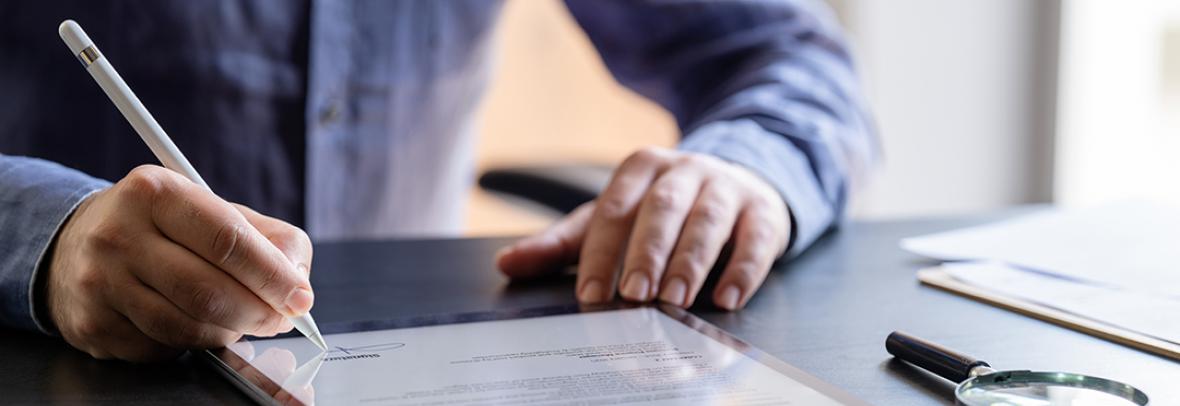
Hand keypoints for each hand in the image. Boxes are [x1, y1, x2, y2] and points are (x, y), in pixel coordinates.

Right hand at [44, 165, 313, 360]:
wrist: (77, 244)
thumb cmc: (163, 227)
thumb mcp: (210, 209)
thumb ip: (266, 237)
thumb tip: (297, 282)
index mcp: (156, 193)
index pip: (228, 240)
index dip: (273, 276)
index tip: (300, 298)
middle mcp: (120, 234)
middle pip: (209, 290)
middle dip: (259, 313)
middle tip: (280, 319)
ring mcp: (100, 282)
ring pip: (188, 327)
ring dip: (230, 332)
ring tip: (242, 320)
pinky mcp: (94, 324)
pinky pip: (163, 347)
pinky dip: (194, 343)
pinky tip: (196, 324)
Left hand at [498, 147, 790, 309]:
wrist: (736, 186)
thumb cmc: (662, 211)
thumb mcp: (611, 220)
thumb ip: (562, 244)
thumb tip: (506, 264)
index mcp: (640, 168)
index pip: (615, 209)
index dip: (602, 253)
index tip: (592, 295)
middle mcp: (685, 170)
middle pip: (663, 209)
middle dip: (648, 253)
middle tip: (635, 294)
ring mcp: (727, 188)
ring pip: (708, 221)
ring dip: (691, 261)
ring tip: (676, 299)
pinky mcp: (763, 211)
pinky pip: (756, 239)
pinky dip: (743, 270)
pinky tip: (728, 298)